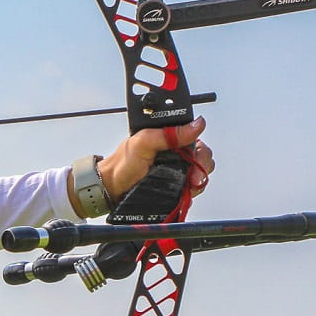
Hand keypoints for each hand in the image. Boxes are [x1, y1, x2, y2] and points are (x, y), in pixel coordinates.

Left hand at [99, 116, 214, 200]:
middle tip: (193, 176)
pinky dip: (193, 189)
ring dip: (198, 178)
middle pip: (203, 154)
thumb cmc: (123, 163)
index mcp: (169, 135)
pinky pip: (194, 185)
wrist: (113, 188)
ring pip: (201, 170)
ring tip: (188, 185)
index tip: (196, 157)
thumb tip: (196, 124)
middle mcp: (175, 150)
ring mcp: (177, 167)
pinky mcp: (177, 182)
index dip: (200, 147)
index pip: (196, 136)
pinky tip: (185, 190)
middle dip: (202, 164)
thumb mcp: (143, 142)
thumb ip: (168, 133)